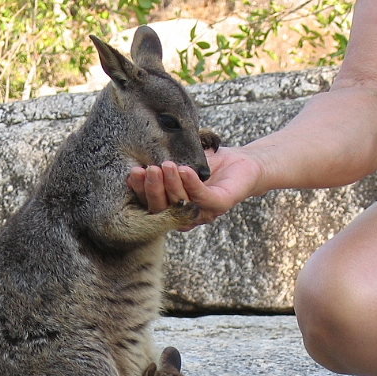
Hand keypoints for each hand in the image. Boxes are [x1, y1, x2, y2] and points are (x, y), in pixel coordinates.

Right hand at [127, 147, 262, 229]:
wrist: (243, 162)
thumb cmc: (209, 165)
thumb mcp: (181, 162)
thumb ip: (163, 167)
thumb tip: (135, 161)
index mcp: (172, 207)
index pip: (151, 203)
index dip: (140, 190)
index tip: (133, 173)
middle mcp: (185, 215)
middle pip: (162, 207)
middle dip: (153, 189)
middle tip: (149, 169)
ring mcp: (203, 212)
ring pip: (180, 202)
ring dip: (172, 183)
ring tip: (167, 165)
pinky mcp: (220, 205)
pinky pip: (202, 196)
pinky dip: (192, 183)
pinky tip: (185, 170)